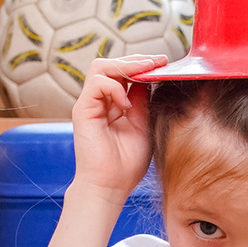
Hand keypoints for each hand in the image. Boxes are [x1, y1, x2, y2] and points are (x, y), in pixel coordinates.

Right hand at [70, 55, 162, 198]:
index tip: (164, 63)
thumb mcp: (143, 124)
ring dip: (126, 66)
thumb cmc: (127, 163)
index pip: (124, 72)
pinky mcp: (82, 110)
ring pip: (100, 67)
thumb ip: (144, 101)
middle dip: (136, 60)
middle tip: (158, 61)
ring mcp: (89, 104)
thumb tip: (152, 77)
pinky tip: (127, 104)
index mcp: (113, 103)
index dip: (143, 64)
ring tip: (145, 74)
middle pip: (111, 64)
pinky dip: (114, 87)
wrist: (110, 186)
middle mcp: (99, 101)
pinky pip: (96, 84)